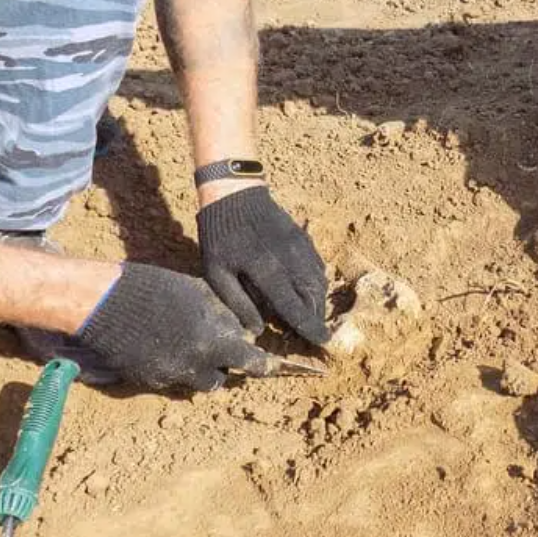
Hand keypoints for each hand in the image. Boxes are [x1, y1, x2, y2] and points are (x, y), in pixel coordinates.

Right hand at [77, 262, 275, 391]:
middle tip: (222, 351)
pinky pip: (173, 382)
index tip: (270, 366)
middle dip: (225, 365)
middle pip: (222, 377)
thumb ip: (223, 315)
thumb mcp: (198, 292)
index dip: (261, 364)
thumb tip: (243, 332)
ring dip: (203, 371)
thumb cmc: (154, 287)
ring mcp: (169, 375)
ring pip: (198, 383)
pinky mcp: (148, 382)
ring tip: (194, 349)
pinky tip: (167, 349)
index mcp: (211, 340)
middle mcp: (193, 364)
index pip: (248, 361)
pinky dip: (177, 370)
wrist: (103, 303)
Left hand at [198, 185, 330, 343]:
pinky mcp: (303, 238)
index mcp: (268, 272)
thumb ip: (238, 303)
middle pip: (313, 298)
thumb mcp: (216, 272)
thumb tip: (258, 330)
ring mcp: (301, 248)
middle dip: (315, 319)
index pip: (296, 308)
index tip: (321, 343)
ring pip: (319, 283)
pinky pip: (318, 267)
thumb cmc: (220, 234)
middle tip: (310, 334)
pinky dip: (317, 284)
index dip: (310, 328)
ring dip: (318, 303)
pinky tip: (309, 292)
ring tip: (310, 317)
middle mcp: (291, 261)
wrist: (234, 193)